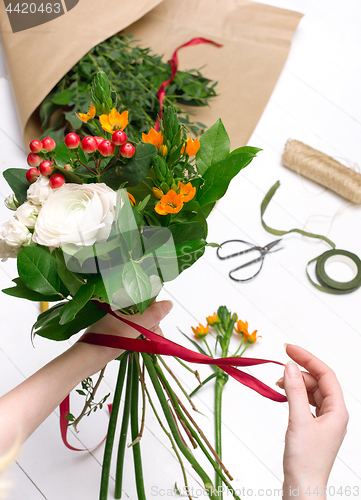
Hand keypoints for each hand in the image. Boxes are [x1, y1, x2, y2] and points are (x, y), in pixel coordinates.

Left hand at [78, 300, 173, 373]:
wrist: (88, 357)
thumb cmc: (109, 339)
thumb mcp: (135, 327)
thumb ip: (153, 314)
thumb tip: (169, 303)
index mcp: (122, 297)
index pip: (147, 295)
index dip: (155, 308)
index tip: (155, 323)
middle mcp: (120, 303)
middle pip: (146, 308)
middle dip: (152, 322)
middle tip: (149, 336)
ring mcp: (119, 315)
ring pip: (142, 318)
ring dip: (148, 330)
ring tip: (145, 341)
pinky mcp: (117, 325)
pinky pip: (136, 325)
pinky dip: (141, 333)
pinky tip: (142, 342)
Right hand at [277, 345, 347, 498]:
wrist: (303, 487)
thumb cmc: (305, 460)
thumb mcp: (298, 420)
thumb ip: (294, 390)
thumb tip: (289, 366)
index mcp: (338, 410)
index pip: (325, 374)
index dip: (307, 358)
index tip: (288, 348)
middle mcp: (334, 413)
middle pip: (318, 381)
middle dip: (299, 371)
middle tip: (279, 366)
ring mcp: (325, 420)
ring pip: (312, 391)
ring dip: (296, 383)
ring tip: (279, 383)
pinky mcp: (315, 427)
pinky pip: (307, 402)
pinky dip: (295, 395)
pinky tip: (285, 395)